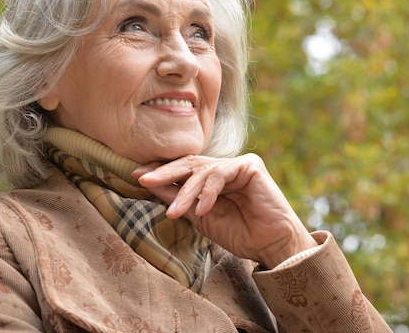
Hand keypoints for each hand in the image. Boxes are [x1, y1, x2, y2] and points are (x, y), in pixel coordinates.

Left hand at [132, 154, 317, 268]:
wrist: (270, 245)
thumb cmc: (239, 233)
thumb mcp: (200, 217)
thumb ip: (179, 199)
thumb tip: (150, 184)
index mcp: (212, 178)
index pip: (183, 169)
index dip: (161, 171)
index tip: (138, 176)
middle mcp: (224, 168)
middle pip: (190, 163)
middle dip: (165, 172)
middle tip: (143, 179)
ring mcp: (237, 165)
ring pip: (203, 170)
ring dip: (186, 191)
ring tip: (175, 212)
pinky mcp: (250, 166)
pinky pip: (221, 174)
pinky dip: (209, 191)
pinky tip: (202, 209)